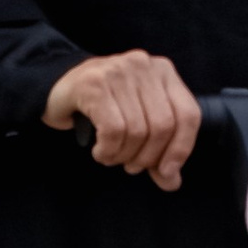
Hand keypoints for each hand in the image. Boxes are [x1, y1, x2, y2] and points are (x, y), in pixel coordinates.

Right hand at [44, 50, 200, 188]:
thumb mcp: (138, 121)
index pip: (188, 115)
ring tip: (111, 156)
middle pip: (163, 126)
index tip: (167, 173)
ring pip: (137, 131)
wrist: (58, 89)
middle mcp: (144, 65)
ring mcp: (118, 70)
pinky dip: (108, 151)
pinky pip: (113, 130)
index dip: (181, 149)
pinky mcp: (94, 83)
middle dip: (147, 157)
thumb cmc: (103, 107)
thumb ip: (158, 151)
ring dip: (123, 156)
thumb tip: (171, 182)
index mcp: (163, 71)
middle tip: (131, 165)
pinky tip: (99, 150)